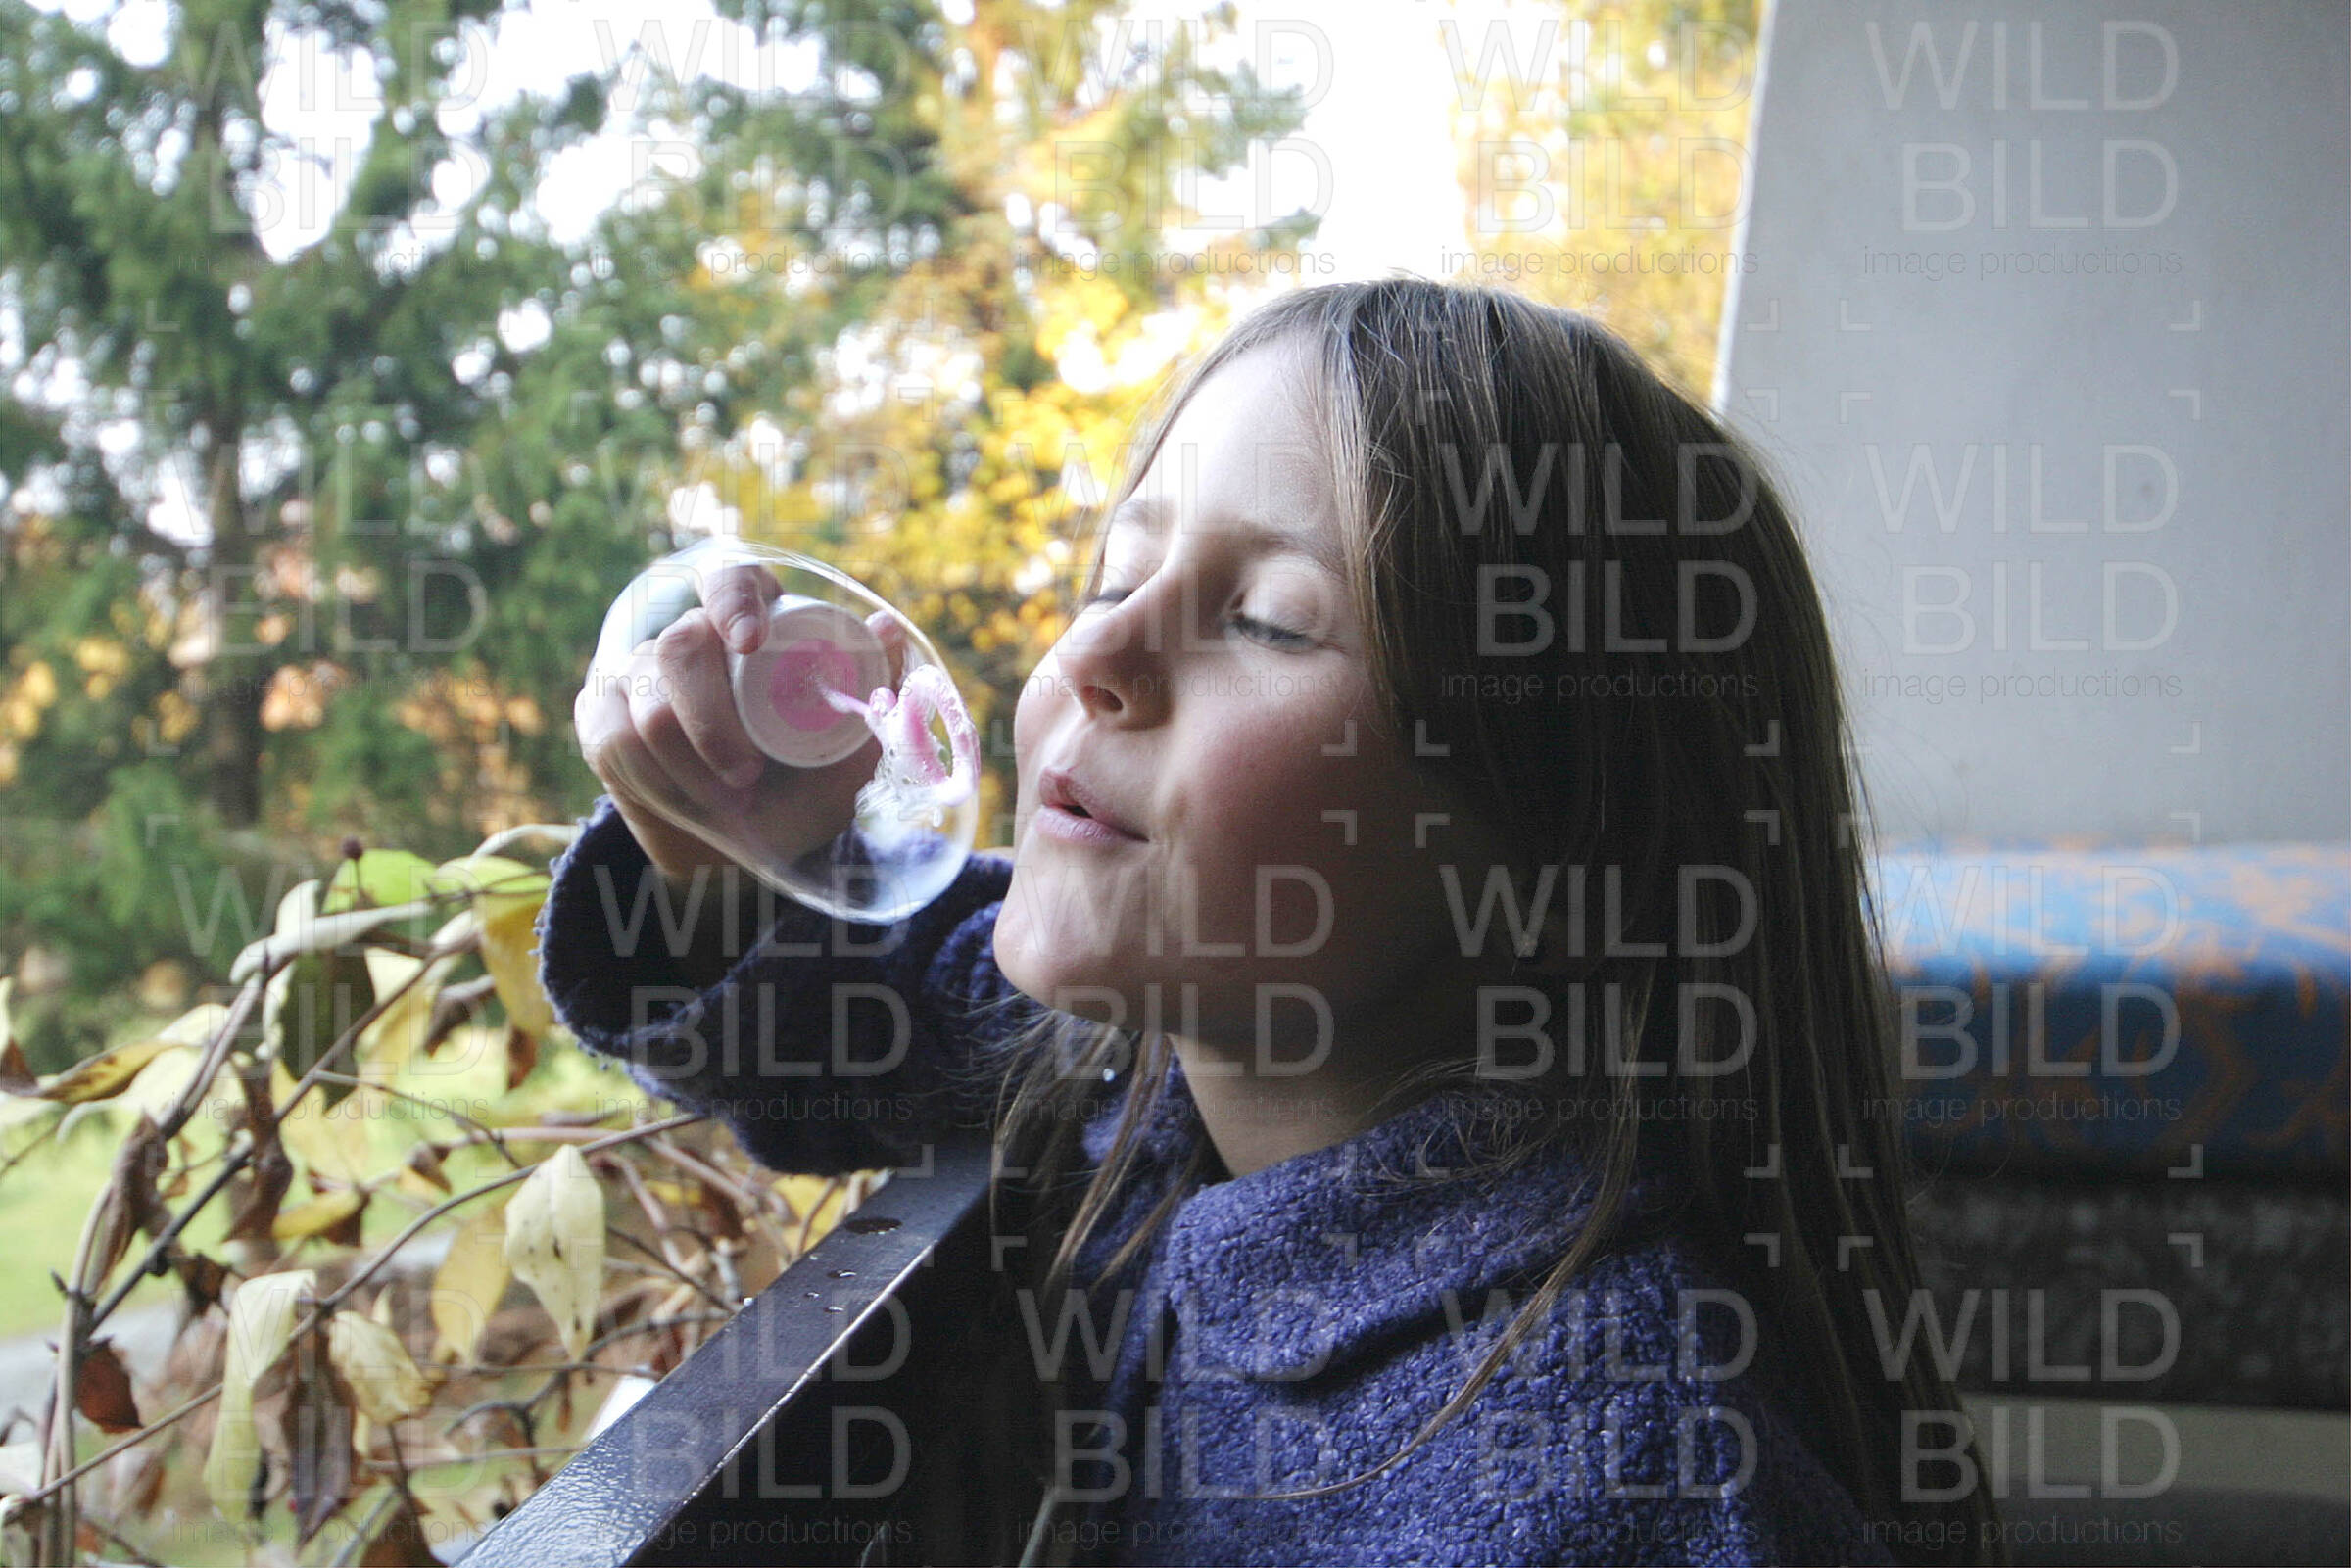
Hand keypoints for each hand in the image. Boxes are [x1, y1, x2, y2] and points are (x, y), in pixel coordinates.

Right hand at [572, 560, 908, 893]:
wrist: (736, 859)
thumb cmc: (797, 795)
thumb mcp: (846, 757)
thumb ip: (872, 696)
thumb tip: (887, 627)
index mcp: (748, 627)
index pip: (729, 579)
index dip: (734, 599)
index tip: (750, 642)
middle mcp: (687, 638)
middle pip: (680, 647)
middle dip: (714, 721)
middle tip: (748, 774)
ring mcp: (636, 674)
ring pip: (648, 703)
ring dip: (693, 766)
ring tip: (731, 800)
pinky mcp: (600, 717)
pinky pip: (617, 740)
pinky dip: (660, 783)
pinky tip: (689, 803)